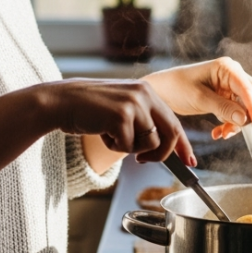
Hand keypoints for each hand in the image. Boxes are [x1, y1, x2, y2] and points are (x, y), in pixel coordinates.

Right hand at [45, 79, 193, 163]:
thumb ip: (143, 121)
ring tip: (111, 134)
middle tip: (143, 161)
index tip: (190, 160)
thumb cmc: (89, 109)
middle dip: (163, 154)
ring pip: (149, 143)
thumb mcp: (122, 109)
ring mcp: (134, 104)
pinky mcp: (121, 116)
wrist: (62, 101)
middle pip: (170, 133)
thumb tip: (163, 147)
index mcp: (147, 91)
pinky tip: (101, 132)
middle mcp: (144, 94)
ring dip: (129, 148)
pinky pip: (128, 146)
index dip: (183, 144)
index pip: (174, 121)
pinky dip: (114, 146)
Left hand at [141, 57, 251, 140]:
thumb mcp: (199, 99)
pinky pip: (237, 112)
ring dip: (237, 123)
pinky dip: (231, 124)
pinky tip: (218, 132)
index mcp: (227, 68)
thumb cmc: (177, 87)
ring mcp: (231, 86)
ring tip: (221, 134)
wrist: (162, 91)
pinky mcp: (227, 97)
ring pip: (246, 108)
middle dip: (246, 117)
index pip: (248, 89)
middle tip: (231, 132)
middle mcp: (233, 74)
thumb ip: (223, 108)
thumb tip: (245, 119)